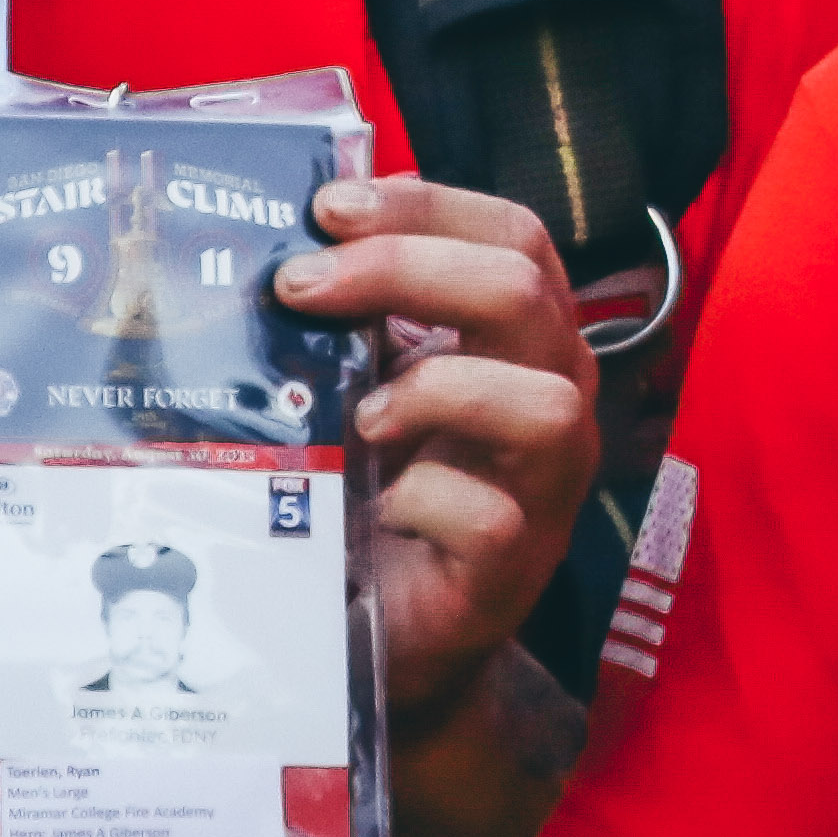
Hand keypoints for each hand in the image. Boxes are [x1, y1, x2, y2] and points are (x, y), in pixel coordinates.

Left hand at [291, 172, 596, 741]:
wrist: (393, 631)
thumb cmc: (379, 489)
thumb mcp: (370, 382)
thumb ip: (359, 319)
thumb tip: (285, 239)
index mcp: (521, 340)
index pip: (514, 235)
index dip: (428, 205)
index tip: (329, 207)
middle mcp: (552, 395)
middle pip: (524, 291)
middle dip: (406, 268)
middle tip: (301, 284)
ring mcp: (545, 484)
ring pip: (547, 404)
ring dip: (440, 390)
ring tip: (360, 414)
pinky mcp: (515, 565)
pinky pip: (490, 518)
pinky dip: (422, 498)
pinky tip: (375, 504)